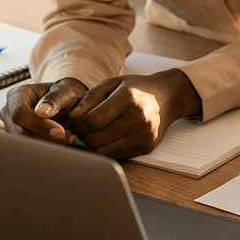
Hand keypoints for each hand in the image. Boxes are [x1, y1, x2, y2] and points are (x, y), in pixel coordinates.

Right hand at [0, 78, 88, 143]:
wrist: (64, 102)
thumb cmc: (64, 94)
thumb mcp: (64, 92)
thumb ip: (54, 100)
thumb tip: (41, 113)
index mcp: (16, 95)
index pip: (19, 114)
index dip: (39, 125)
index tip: (61, 131)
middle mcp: (8, 112)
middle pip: (20, 134)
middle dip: (46, 139)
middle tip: (69, 138)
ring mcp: (11, 128)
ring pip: (25, 145)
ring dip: (48, 146)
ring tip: (68, 139)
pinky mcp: (18, 140)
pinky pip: (30, 150)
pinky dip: (47, 150)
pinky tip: (62, 144)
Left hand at [64, 69, 200, 158]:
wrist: (168, 97)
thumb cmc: (136, 88)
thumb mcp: (113, 83)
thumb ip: (90, 97)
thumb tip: (71, 117)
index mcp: (128, 99)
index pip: (92, 121)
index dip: (77, 124)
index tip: (74, 121)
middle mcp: (138, 119)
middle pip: (96, 139)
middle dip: (83, 135)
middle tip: (82, 128)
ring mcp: (144, 136)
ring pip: (104, 152)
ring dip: (93, 144)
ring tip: (94, 132)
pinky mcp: (146, 148)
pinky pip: (116, 156)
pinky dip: (107, 149)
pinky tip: (108, 137)